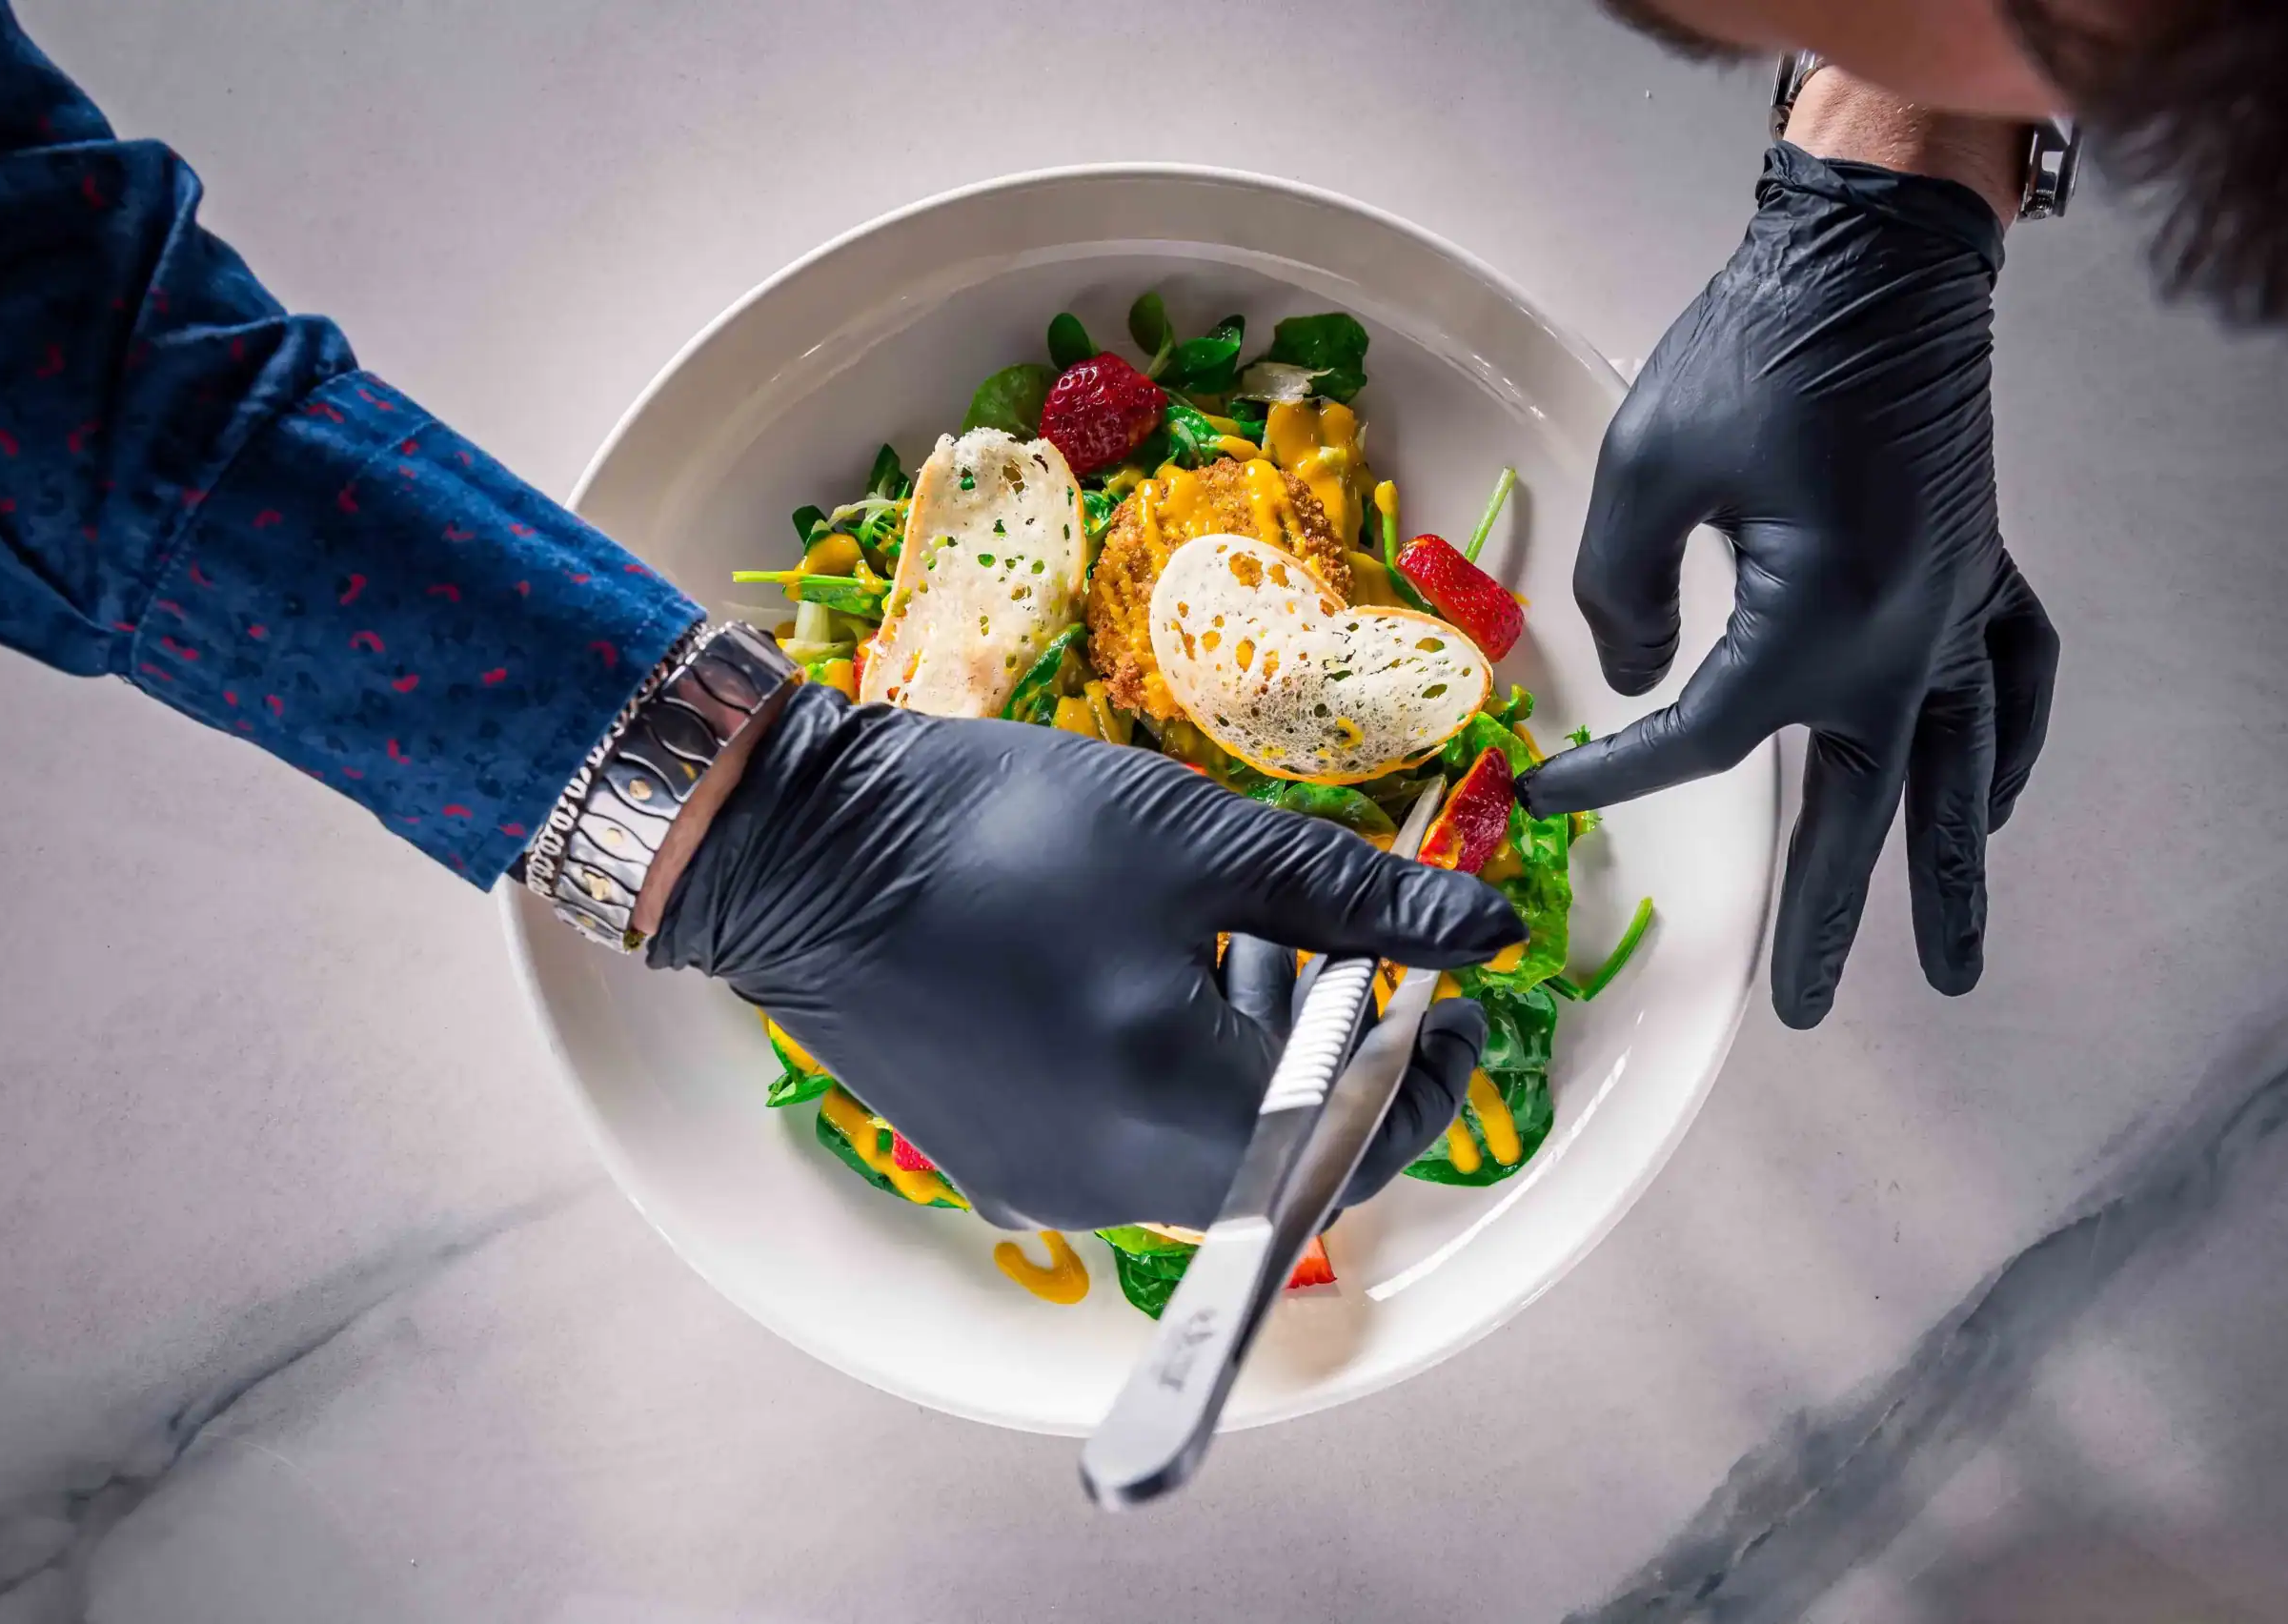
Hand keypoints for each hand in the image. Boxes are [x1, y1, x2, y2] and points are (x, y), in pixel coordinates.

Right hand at [648, 686, 1521, 1229]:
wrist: (799, 850)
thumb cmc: (1002, 831)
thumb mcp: (1202, 842)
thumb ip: (1360, 901)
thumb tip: (1488, 934)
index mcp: (1180, 1111)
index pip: (1364, 1140)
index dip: (1427, 1072)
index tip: (1447, 992)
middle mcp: (1116, 1189)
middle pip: (1289, 1155)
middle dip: (1336, 1054)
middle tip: (1333, 942)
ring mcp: (1047, 1190)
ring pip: (1210, 1152)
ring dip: (1255, 1060)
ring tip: (1233, 937)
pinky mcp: (997, 1168)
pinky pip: (1129, 1148)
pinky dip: (1173, 1078)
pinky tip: (1145, 977)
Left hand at [1520, 131, 2058, 1028]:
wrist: (1873, 263)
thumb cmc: (1755, 354)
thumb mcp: (1645, 472)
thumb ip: (1622, 595)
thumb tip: (1636, 671)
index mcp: (1810, 628)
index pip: (1695, 743)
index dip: (1612, 776)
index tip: (1545, 793)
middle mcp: (1903, 641)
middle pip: (1857, 812)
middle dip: (1826, 922)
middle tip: (1802, 1015)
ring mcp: (1956, 609)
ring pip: (1957, 774)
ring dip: (1952, 874)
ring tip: (1953, 972)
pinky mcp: (1979, 569)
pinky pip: (2012, 680)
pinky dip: (2006, 746)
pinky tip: (1993, 794)